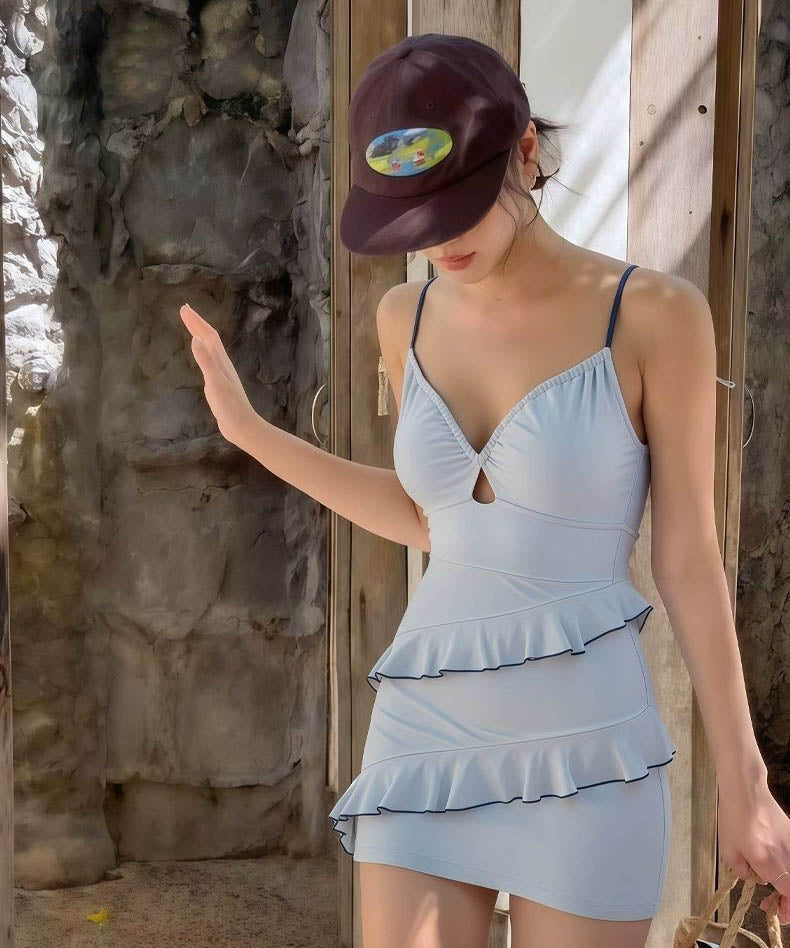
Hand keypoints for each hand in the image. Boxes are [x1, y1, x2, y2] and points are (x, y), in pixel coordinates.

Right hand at [179, 302, 256, 446]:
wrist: (242, 426)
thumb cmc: (229, 406)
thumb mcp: (214, 382)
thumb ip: (205, 361)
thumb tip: (195, 339)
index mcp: (221, 362)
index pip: (208, 335)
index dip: (196, 322)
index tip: (184, 309)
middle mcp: (222, 364)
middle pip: (209, 339)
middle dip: (197, 324)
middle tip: (184, 310)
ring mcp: (221, 374)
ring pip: (210, 349)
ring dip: (200, 335)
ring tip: (191, 328)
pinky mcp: (219, 384)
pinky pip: (209, 361)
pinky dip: (202, 352)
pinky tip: (201, 356)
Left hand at [717, 779, 789, 923]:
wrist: (746, 790)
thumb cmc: (734, 818)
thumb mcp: (728, 850)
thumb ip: (743, 872)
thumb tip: (756, 879)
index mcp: (770, 863)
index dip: (785, 910)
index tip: (774, 911)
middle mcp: (787, 856)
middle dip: (786, 902)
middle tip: (771, 902)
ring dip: (786, 884)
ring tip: (771, 882)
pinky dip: (786, 865)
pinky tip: (773, 862)